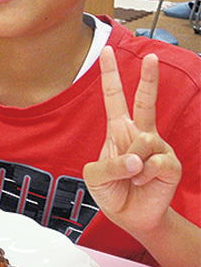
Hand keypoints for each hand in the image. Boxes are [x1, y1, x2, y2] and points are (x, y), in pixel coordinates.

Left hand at [83, 48, 180, 236]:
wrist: (131, 216)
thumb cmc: (112, 190)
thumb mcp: (96, 176)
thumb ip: (109, 165)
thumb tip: (136, 160)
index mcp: (118, 129)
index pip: (114, 97)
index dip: (110, 74)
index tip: (107, 50)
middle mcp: (140, 133)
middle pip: (145, 101)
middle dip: (149, 79)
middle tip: (152, 57)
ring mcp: (158, 147)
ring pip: (143, 143)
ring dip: (131, 164)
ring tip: (131, 177)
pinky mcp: (170, 164)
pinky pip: (154, 164)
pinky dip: (143, 176)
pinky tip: (143, 182)